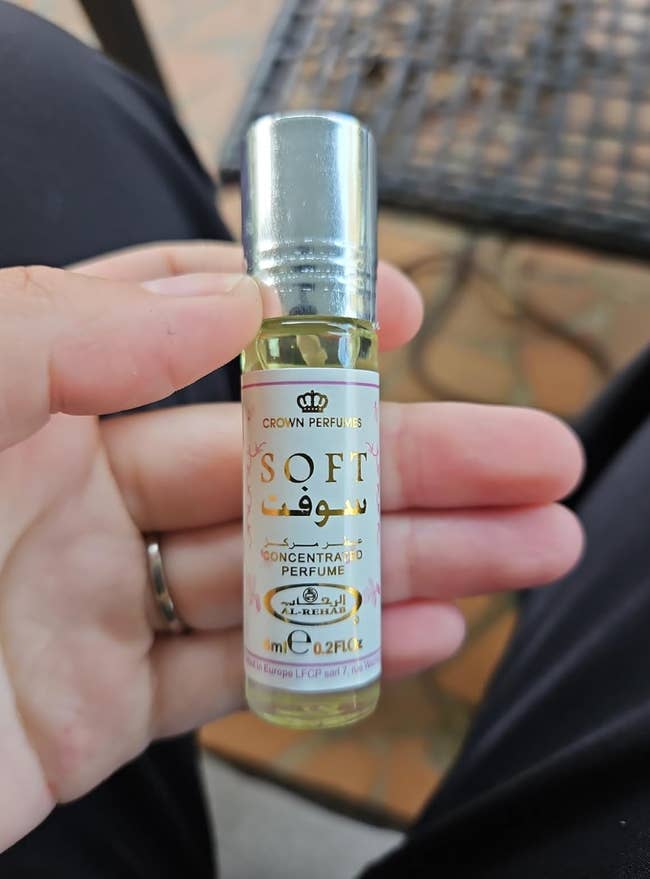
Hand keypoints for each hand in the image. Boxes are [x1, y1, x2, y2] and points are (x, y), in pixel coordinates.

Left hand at [0, 242, 582, 851]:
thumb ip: (65, 328)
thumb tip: (229, 300)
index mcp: (40, 391)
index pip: (195, 325)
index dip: (303, 313)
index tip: (401, 315)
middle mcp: (80, 487)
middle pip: (282, 460)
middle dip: (418, 457)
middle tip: (534, 456)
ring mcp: (100, 599)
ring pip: (286, 568)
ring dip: (413, 558)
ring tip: (527, 545)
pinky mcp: (103, 706)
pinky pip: (242, 671)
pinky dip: (338, 653)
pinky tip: (430, 630)